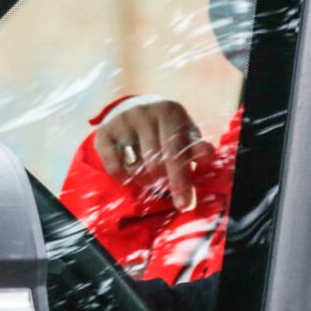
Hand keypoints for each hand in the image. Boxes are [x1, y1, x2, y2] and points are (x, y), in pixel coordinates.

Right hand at [93, 97, 211, 210]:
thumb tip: (207, 154)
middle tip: (167, 193)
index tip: (184, 204)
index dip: (181, 181)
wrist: (135, 107)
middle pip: (155, 163)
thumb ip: (196, 146)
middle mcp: (144, 112)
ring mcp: (122, 120)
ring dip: (146, 181)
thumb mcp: (185, 132)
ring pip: (136, 168)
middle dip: (164, 184)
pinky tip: (131, 174)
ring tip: (152, 176)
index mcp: (169, 111)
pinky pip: (114, 168)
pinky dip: (125, 179)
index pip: (175, 153)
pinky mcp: (103, 132)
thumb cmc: (167, 127)